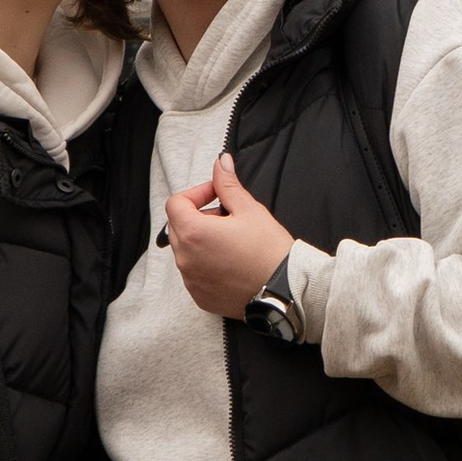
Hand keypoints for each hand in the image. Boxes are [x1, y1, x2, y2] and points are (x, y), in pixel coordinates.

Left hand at [164, 151, 295, 317]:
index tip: (216, 195)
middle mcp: (186, 259)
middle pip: (179, 226)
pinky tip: (230, 261)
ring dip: (201, 240)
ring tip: (231, 240)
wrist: (285, 289)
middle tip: (227, 216)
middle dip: (199, 215)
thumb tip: (221, 164)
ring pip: (186, 251)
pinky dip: (206, 264)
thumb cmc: (269, 252)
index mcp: (193, 233)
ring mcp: (191, 280)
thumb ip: (227, 185)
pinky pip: (194, 273)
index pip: (176, 203)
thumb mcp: (249, 209)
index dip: (197, 193)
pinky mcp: (200, 296)